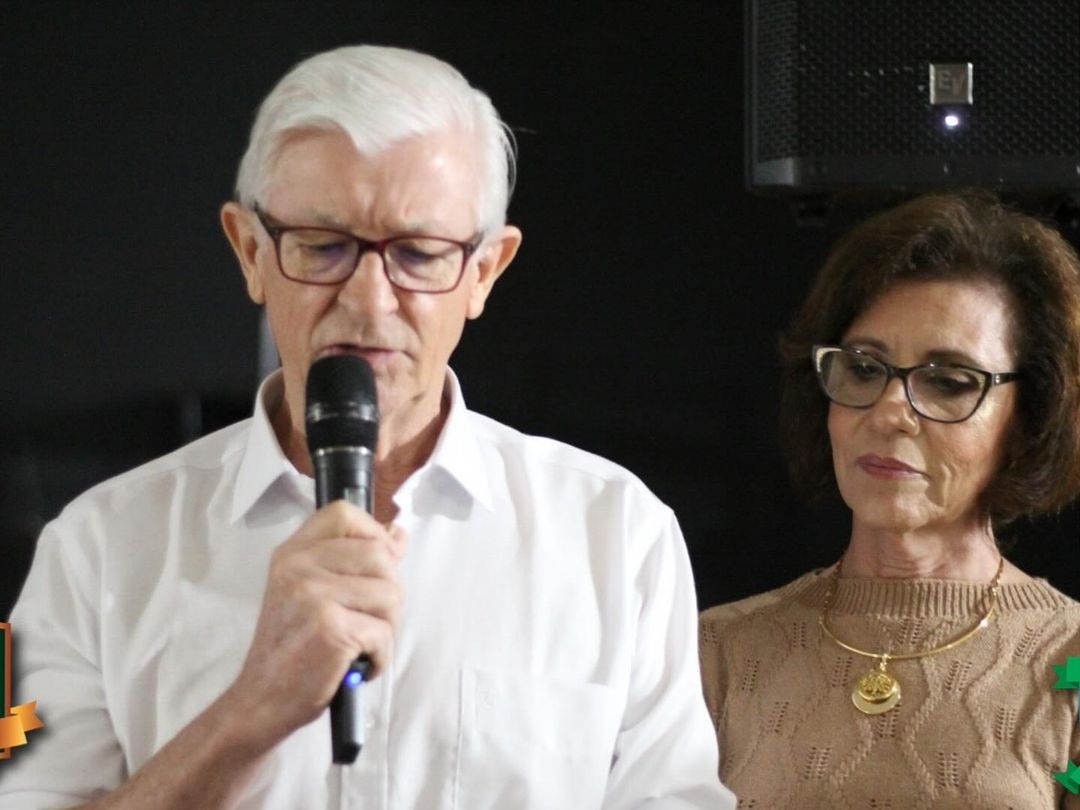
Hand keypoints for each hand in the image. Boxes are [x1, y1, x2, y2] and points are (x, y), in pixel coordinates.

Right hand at [224, 501, 406, 741]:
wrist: (261, 699)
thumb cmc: (292, 648)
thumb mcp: (313, 592)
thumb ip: (354, 560)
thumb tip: (397, 534)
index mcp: (292, 552)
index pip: (344, 513)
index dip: (372, 534)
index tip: (376, 566)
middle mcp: (298, 566)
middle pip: (380, 554)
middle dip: (389, 592)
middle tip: (368, 621)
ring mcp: (313, 595)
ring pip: (390, 593)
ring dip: (386, 627)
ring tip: (360, 644)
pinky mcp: (330, 628)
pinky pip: (384, 633)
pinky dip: (379, 657)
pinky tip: (356, 666)